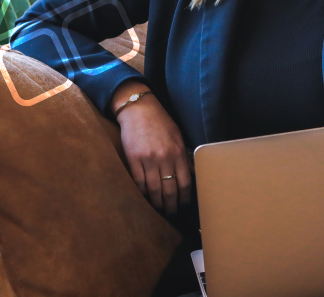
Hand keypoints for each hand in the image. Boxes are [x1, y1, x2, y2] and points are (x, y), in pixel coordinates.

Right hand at [113, 83, 192, 213]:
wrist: (139, 109)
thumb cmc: (160, 122)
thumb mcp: (177, 136)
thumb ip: (182, 156)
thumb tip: (190, 175)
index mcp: (178, 152)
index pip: (184, 182)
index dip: (185, 197)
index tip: (184, 204)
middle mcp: (165, 157)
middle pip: (170, 190)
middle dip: (171, 205)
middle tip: (171, 213)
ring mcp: (148, 159)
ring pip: (154, 190)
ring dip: (157, 203)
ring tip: (158, 210)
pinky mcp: (134, 159)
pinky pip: (139, 182)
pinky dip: (142, 193)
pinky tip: (145, 198)